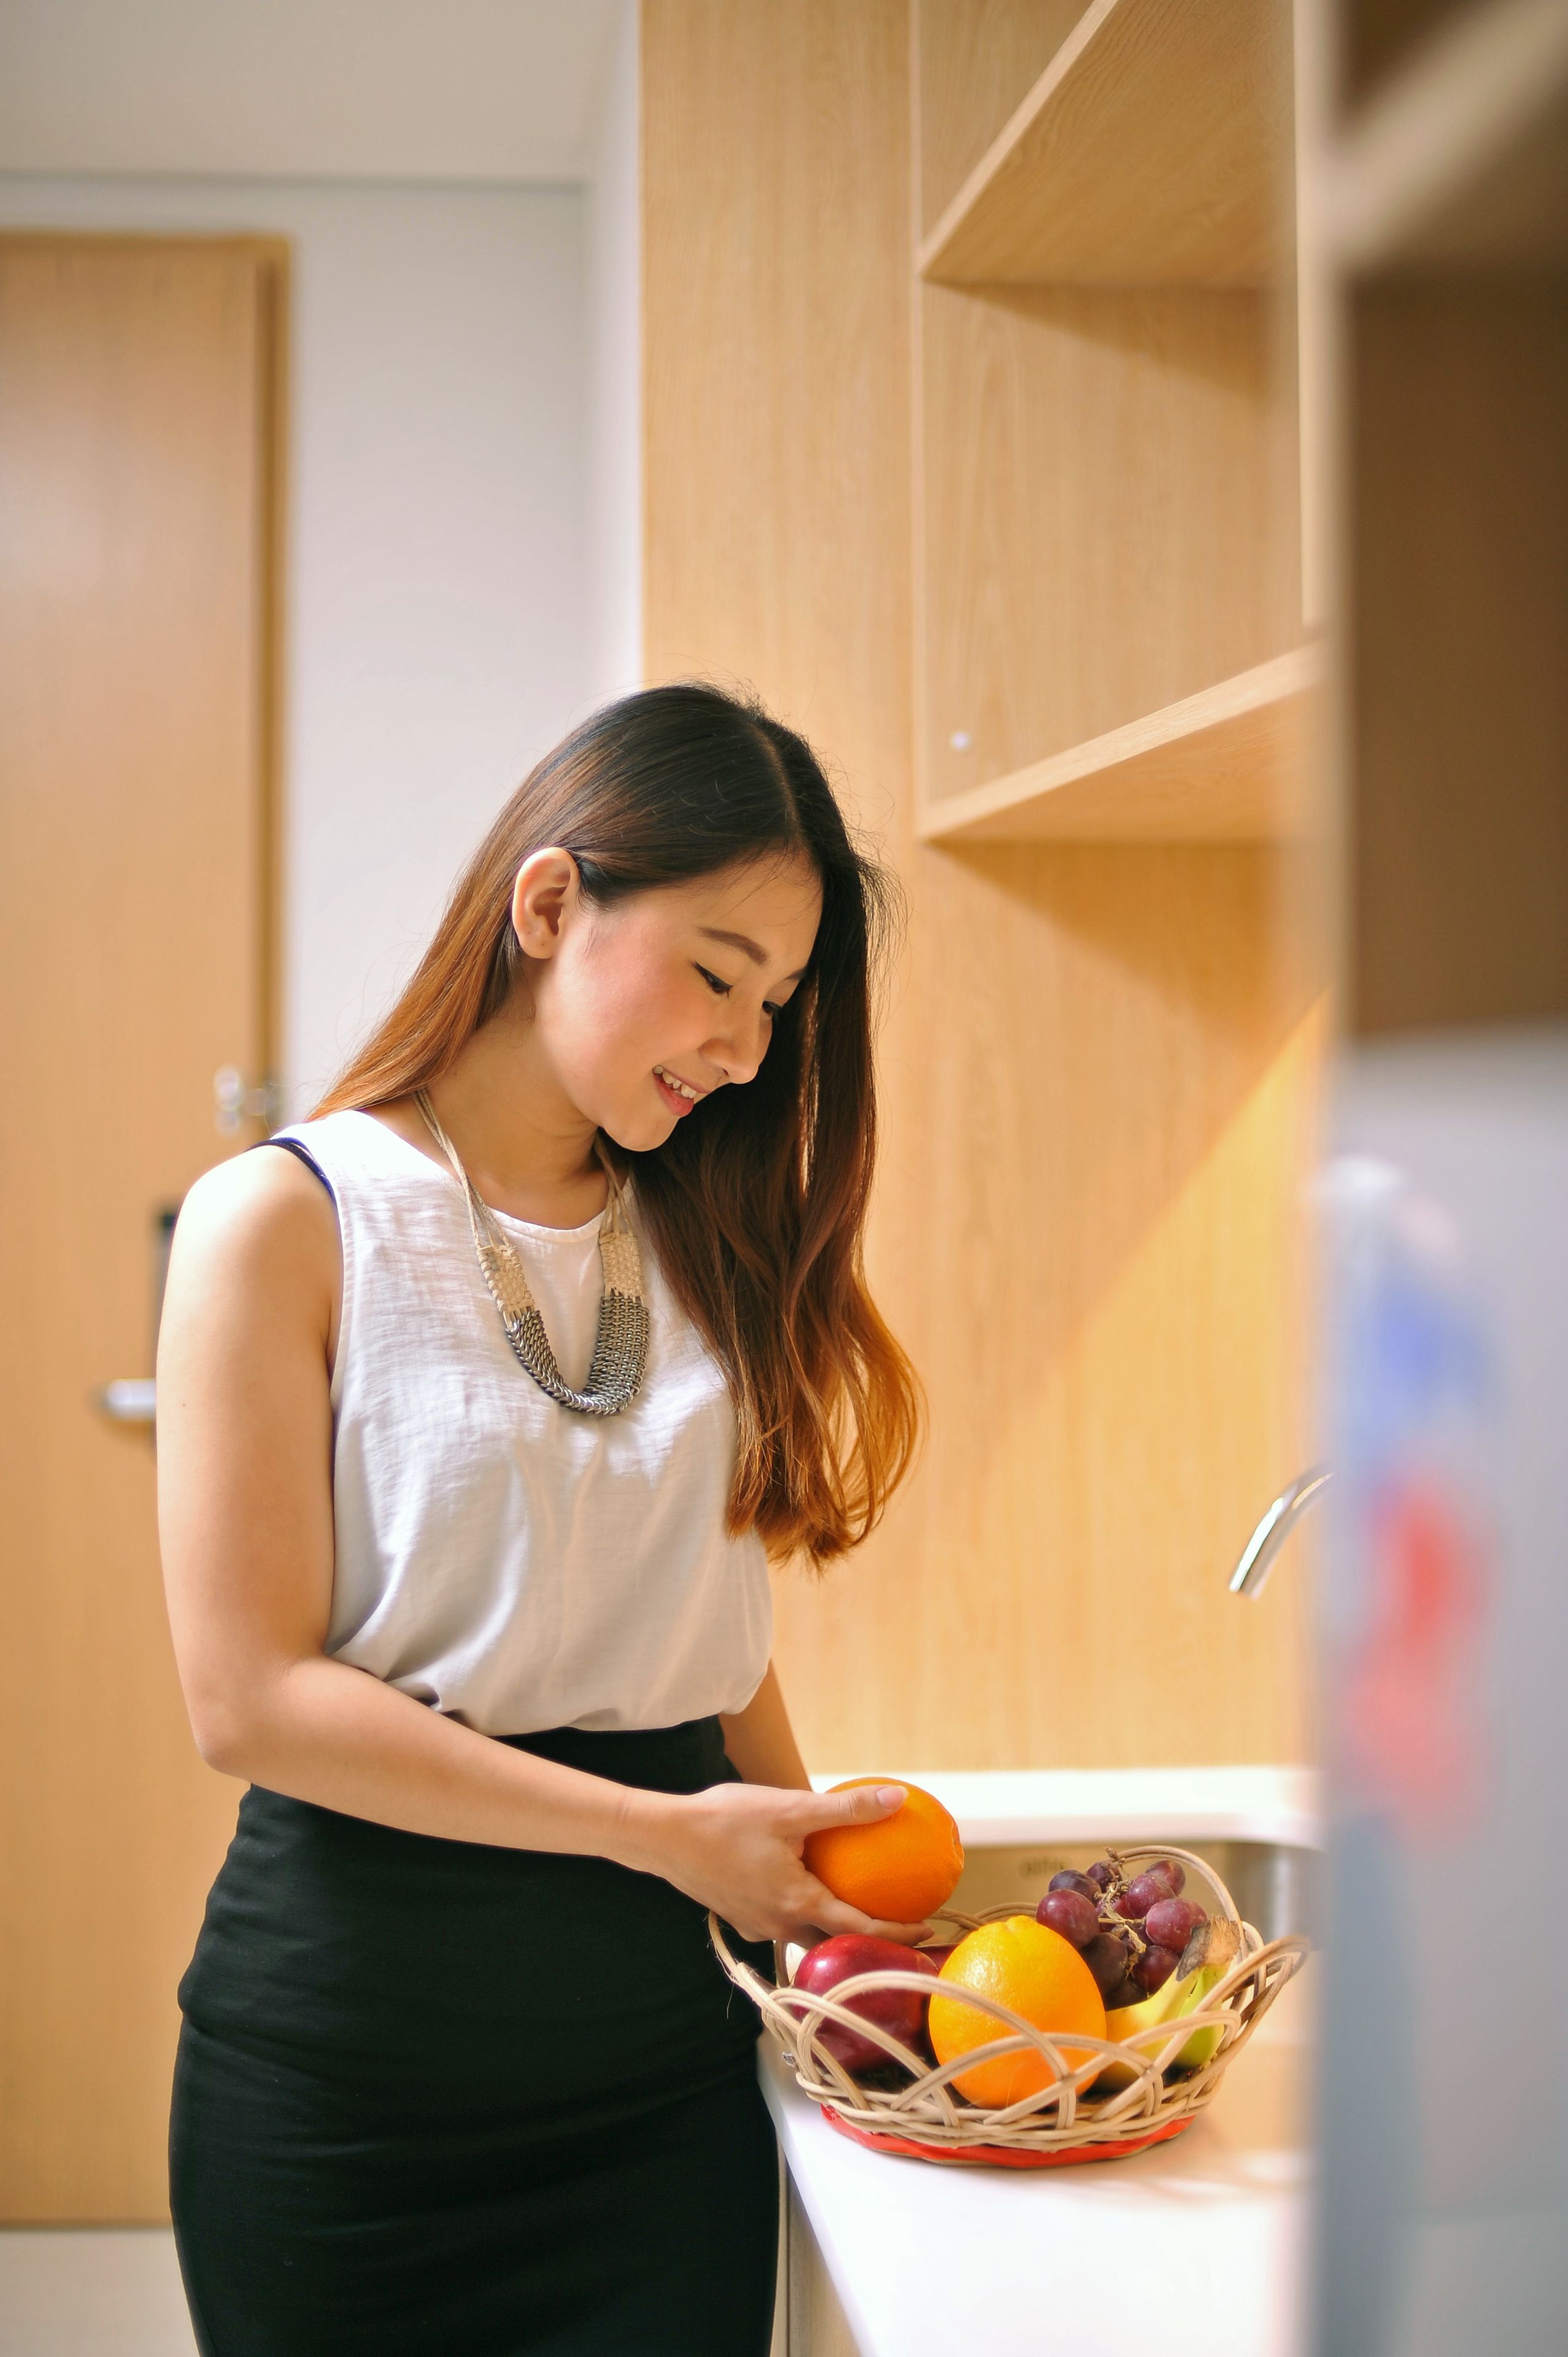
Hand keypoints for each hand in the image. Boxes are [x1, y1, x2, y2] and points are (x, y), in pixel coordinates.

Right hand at [624, 1780, 932, 1946]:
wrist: (663, 1837)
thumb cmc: (725, 1820)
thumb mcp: (790, 1808)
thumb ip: (845, 1810)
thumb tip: (896, 1801)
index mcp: (798, 1905)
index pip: (860, 1930)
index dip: (898, 1935)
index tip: (927, 1934)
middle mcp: (779, 1926)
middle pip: (834, 1945)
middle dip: (869, 1944)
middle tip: (900, 1928)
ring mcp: (757, 1926)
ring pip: (805, 1938)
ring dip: (833, 1931)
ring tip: (857, 1909)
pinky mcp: (740, 1917)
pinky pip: (781, 1923)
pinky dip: (803, 1913)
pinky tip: (805, 1886)